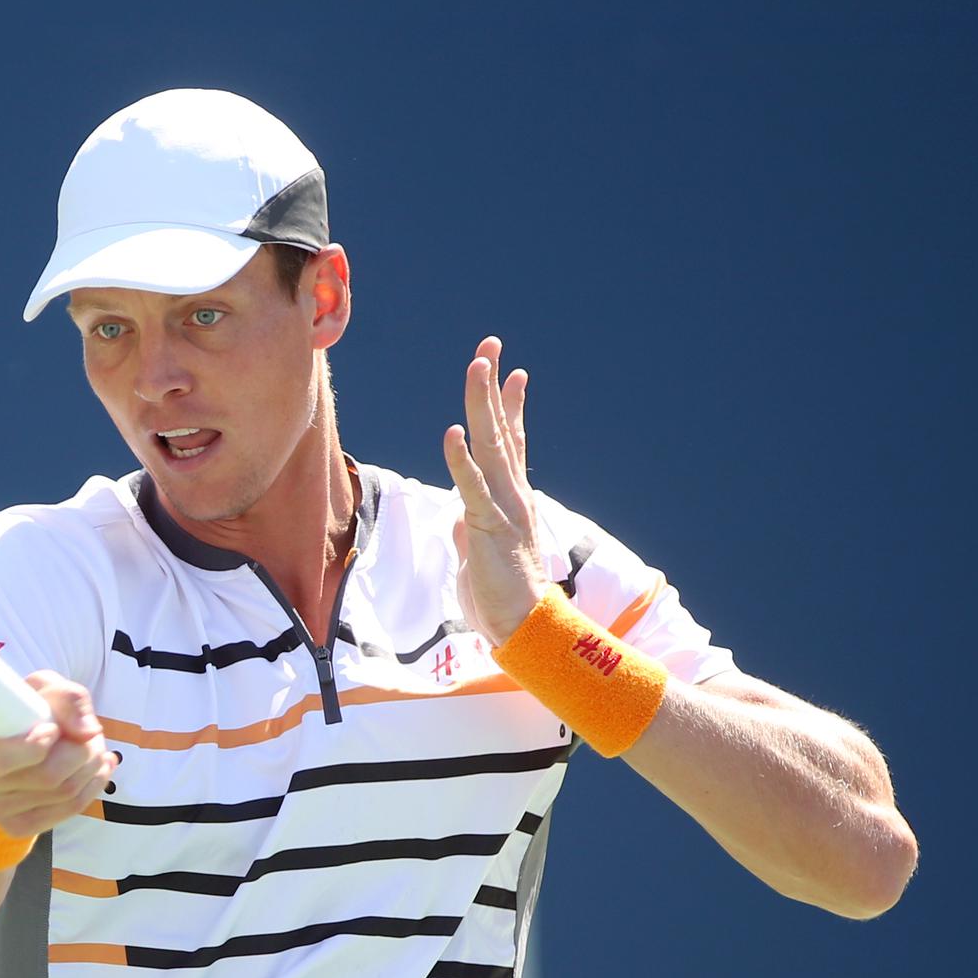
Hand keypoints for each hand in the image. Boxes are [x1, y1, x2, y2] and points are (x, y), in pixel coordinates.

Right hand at [0, 670, 117, 837]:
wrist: (8, 743)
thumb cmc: (22, 710)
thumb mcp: (39, 688)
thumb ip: (65, 698)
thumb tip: (87, 731)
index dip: (35, 746)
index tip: (53, 729)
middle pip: (46, 776)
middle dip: (82, 752)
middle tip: (92, 735)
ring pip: (63, 792)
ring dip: (93, 766)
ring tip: (96, 747)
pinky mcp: (17, 826)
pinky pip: (68, 810)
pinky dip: (94, 785)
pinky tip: (100, 767)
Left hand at [442, 336, 550, 645]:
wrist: (525, 630)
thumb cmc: (503, 601)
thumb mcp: (477, 560)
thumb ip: (469, 535)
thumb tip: (459, 523)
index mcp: (511, 501)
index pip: (511, 444)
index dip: (510, 408)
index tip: (512, 374)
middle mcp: (512, 495)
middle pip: (501, 430)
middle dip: (493, 386)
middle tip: (490, 346)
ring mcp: (502, 507)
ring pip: (490, 445)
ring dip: (482, 404)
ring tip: (478, 365)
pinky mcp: (487, 526)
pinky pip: (470, 487)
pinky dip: (460, 459)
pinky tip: (452, 431)